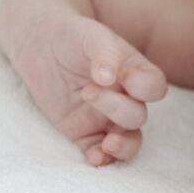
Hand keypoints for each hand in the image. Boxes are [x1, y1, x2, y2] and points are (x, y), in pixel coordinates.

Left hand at [5, 10, 167, 165]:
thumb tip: (110, 78)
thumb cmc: (72, 34)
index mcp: (134, 72)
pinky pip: (99, 151)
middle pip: (138, 116)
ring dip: (122, 145)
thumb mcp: (91, 35)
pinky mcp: (83, 132)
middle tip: (87, 91)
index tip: (121, 77)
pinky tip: (95, 158)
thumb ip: (105, 53)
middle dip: (117, 108)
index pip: (155, 87)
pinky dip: (101, 159)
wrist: (38, 40)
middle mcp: (124, 97)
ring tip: (107, 143)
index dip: (145, 89)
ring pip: (128, 139)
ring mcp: (104, 117)